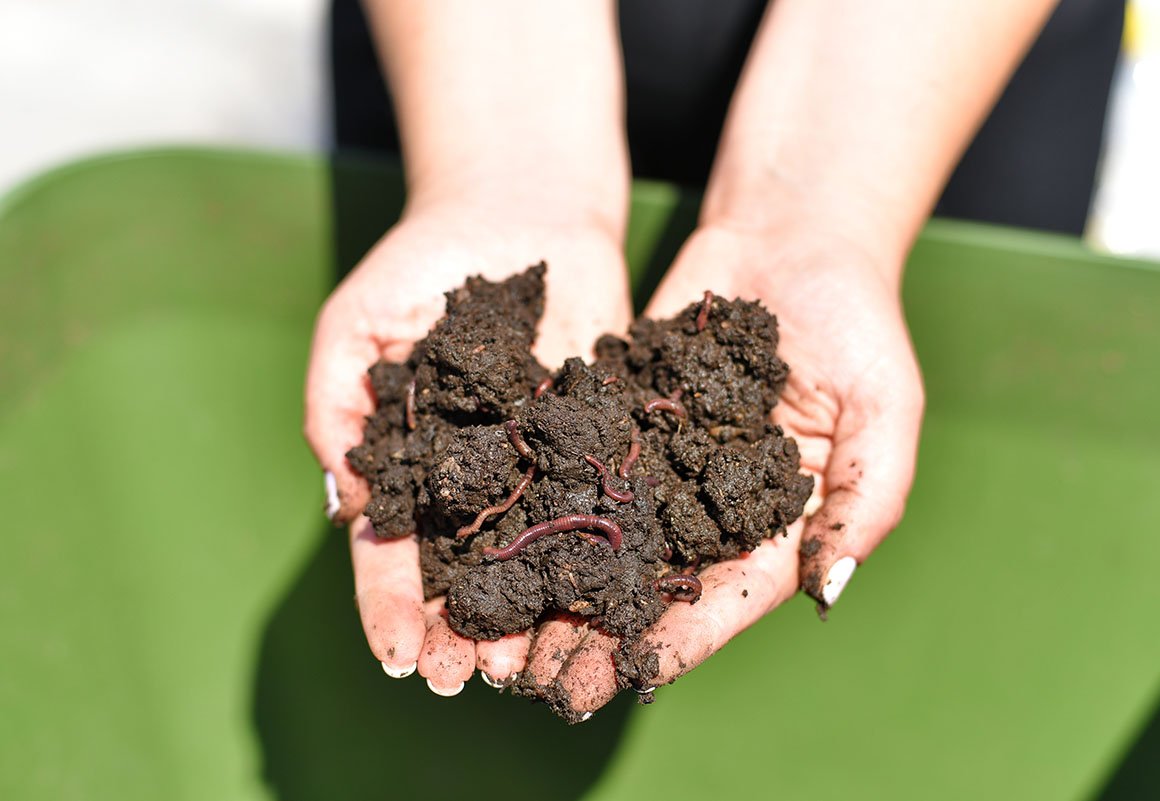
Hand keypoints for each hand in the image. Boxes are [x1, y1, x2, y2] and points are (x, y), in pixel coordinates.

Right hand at [304, 200, 630, 693]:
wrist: (519, 207)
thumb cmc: (421, 259)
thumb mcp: (355, 325)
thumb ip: (335, 407)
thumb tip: (346, 502)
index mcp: (409, 463)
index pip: (392, 548)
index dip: (391, 605)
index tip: (400, 657)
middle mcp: (473, 477)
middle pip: (464, 569)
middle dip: (461, 628)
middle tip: (465, 680)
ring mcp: (538, 462)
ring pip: (531, 553)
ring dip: (526, 613)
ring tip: (528, 663)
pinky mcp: (595, 437)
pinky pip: (594, 501)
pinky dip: (594, 552)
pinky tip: (599, 596)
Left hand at [542, 222, 923, 715]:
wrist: (790, 234)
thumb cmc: (856, 318)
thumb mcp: (885, 405)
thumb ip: (866, 497)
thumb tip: (828, 590)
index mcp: (781, 520)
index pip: (730, 592)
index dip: (682, 638)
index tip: (630, 678)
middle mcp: (714, 506)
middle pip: (656, 582)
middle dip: (602, 633)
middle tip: (542, 682)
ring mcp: (663, 464)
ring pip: (605, 537)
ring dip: (558, 586)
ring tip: (506, 630)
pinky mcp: (621, 418)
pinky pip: (578, 467)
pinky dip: (540, 505)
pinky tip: (495, 537)